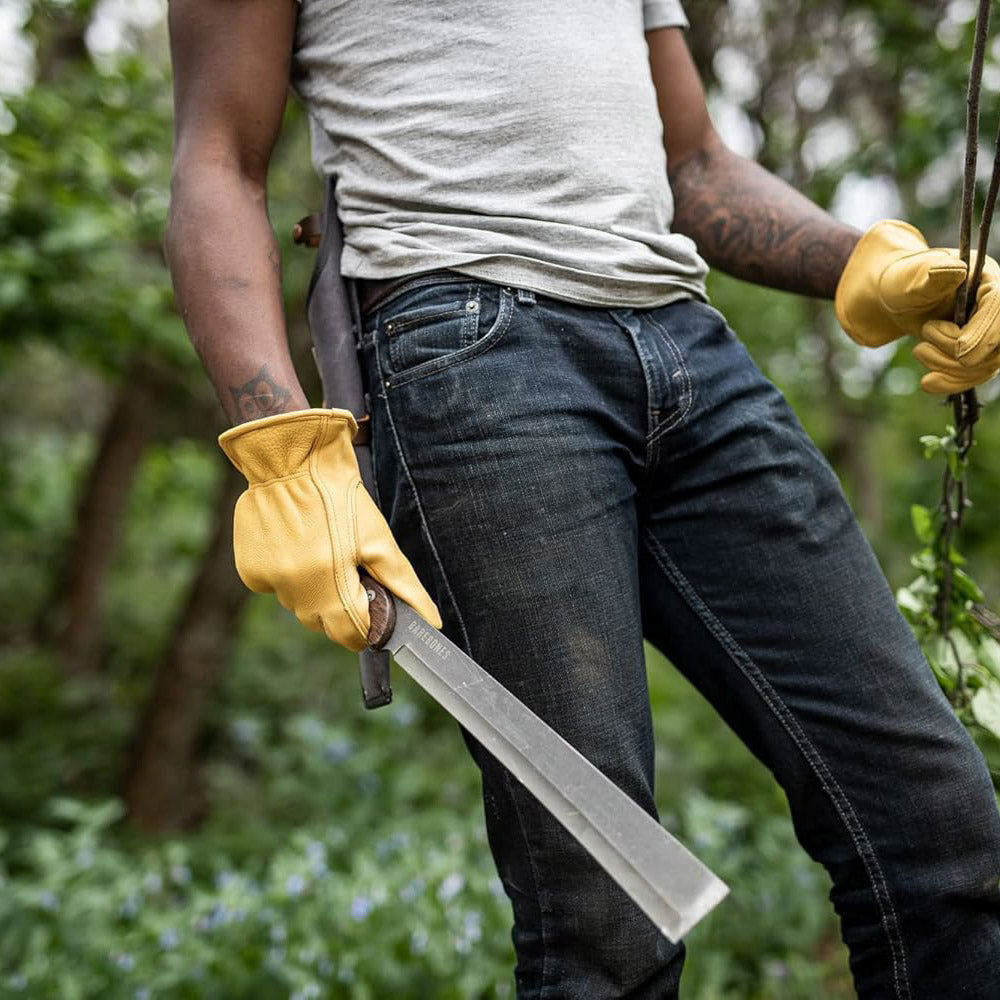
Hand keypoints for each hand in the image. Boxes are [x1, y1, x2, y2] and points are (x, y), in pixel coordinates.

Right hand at [219, 408, 441, 651]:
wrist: (292, 460)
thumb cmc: (341, 497)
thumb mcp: (379, 541)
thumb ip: (403, 587)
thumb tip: (431, 622)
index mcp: (330, 584)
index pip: (351, 635)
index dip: (367, 627)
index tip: (372, 609)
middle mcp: (295, 590)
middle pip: (324, 625)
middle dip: (341, 608)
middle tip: (349, 571)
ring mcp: (269, 581)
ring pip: (298, 607)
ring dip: (314, 591)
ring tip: (322, 551)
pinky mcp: (249, 571)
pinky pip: (275, 589)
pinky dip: (288, 577)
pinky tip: (296, 546)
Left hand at [835, 219, 999, 393]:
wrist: (898, 301)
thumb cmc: (904, 283)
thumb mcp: (911, 278)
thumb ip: (934, 275)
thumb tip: (957, 270)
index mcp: (988, 281)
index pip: (999, 309)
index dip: (983, 334)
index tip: (959, 351)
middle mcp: (997, 306)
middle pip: (997, 344)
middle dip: (956, 355)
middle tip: (921, 346)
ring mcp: (992, 330)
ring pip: (986, 364)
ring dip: (948, 368)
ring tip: (920, 351)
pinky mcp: (980, 351)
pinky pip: (975, 375)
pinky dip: (952, 382)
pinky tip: (928, 383)